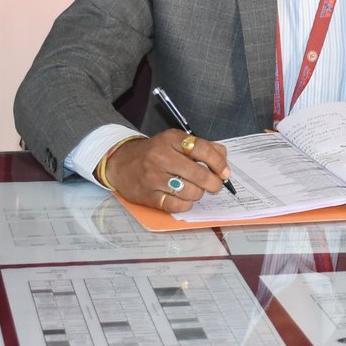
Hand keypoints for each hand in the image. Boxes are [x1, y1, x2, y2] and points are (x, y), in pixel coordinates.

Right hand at [104, 129, 230, 212]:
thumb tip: (224, 161)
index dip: (219, 163)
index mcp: (171, 140)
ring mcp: (153, 178)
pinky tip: (184, 198)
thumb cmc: (155, 152)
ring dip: (199, 193)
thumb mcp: (175, 141)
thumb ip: (202, 147)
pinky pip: (177, 206)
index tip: (225, 172)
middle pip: (199, 174)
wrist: (121, 162)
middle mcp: (161, 157)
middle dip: (214, 183)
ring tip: (195, 189)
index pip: (203, 150)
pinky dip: (186, 204)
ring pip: (190, 192)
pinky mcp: (148, 196)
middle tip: (215, 185)